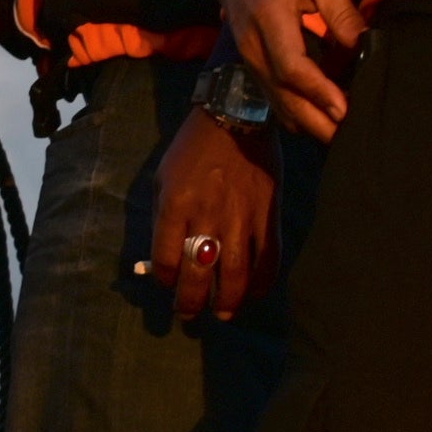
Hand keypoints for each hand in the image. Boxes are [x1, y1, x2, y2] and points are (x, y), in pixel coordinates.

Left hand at [139, 106, 279, 318]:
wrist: (236, 116)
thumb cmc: (192, 149)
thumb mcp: (163, 177)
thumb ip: (162, 219)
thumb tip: (164, 260)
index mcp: (175, 204)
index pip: (166, 259)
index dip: (166, 281)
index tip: (169, 286)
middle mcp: (207, 214)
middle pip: (199, 274)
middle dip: (192, 302)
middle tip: (189, 315)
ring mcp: (241, 216)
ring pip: (236, 273)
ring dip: (228, 301)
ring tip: (223, 314)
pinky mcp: (268, 214)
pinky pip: (268, 257)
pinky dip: (262, 281)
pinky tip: (254, 293)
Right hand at [185, 0, 361, 140]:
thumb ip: (342, 13)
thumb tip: (365, 49)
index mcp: (270, 17)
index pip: (291, 65)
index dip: (319, 91)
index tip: (345, 109)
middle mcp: (253, 46)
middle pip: (284, 97)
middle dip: (318, 122)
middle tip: (351, 136)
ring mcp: (250, 61)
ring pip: (279, 105)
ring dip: (310, 124)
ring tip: (343, 133)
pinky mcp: (253, 69)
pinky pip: (276, 100)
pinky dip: (300, 114)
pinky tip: (325, 116)